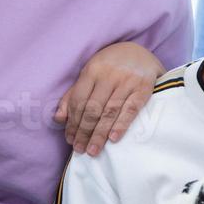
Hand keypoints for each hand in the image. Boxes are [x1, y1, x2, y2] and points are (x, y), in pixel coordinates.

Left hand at [57, 41, 164, 155]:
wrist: (140, 52)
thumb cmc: (111, 66)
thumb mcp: (90, 73)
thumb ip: (73, 94)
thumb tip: (59, 118)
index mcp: (93, 70)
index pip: (79, 100)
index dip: (73, 122)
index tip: (70, 139)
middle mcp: (109, 75)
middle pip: (93, 108)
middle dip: (84, 131)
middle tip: (80, 149)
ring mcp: (128, 81)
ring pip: (110, 111)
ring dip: (100, 134)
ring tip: (93, 150)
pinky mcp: (144, 87)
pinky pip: (131, 109)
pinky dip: (121, 125)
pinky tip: (113, 138)